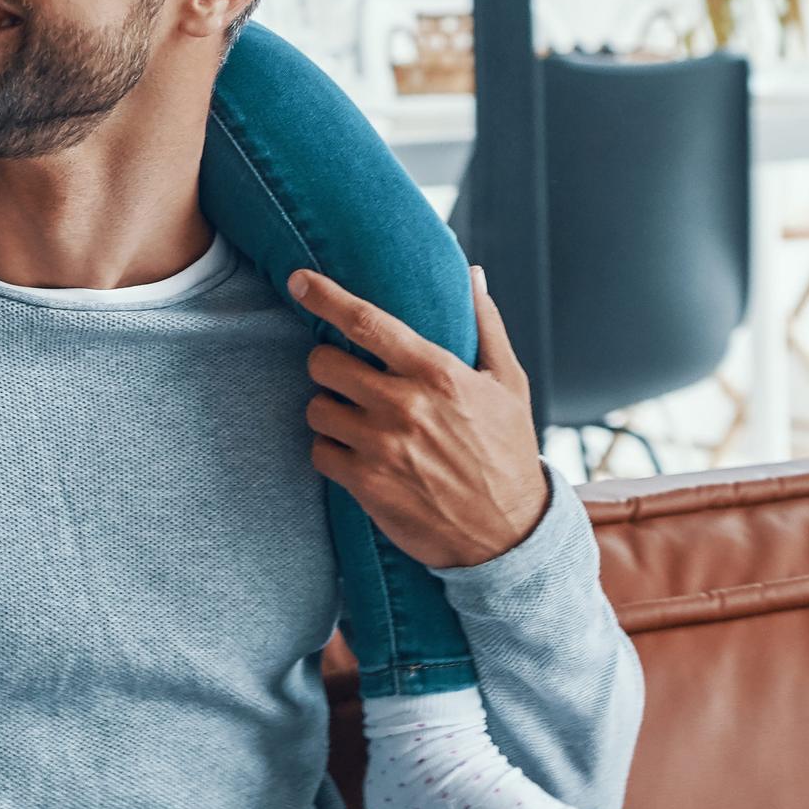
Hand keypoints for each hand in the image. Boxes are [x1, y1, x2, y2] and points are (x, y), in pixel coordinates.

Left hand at [291, 264, 552, 571]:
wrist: (510, 534)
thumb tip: (472, 273)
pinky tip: (355, 451)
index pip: (367, 322)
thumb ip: (486, 325)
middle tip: (344, 373)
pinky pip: (320, 452)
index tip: (299, 281)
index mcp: (438, 373)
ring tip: (354, 416)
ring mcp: (383, 448)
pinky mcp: (368, 485)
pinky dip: (331, 449)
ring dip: (328, 408)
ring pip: (317, 408)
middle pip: (324, 363)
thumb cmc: (509, 451)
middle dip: (326, 362)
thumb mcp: (509, 382)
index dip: (326, 297)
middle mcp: (406, 406)